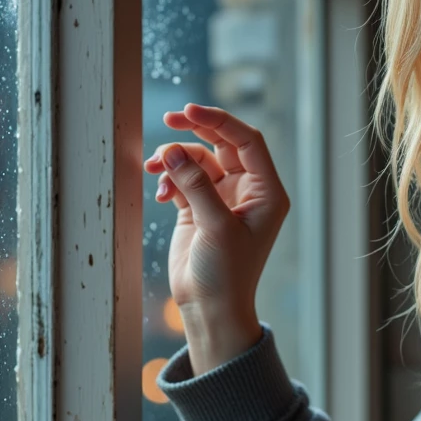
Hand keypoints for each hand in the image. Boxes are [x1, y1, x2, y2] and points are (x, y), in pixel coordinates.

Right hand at [143, 103, 289, 319]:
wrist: (210, 309)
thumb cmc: (226, 274)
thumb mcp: (215, 227)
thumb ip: (196, 186)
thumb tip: (173, 151)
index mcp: (266, 192)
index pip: (247, 141)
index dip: (219, 121)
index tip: (189, 111)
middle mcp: (247, 191)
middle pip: (222, 144)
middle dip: (194, 131)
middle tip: (167, 120)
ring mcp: (221, 199)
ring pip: (197, 161)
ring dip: (175, 159)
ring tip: (154, 168)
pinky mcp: (198, 209)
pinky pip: (182, 179)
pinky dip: (169, 179)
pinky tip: (160, 194)